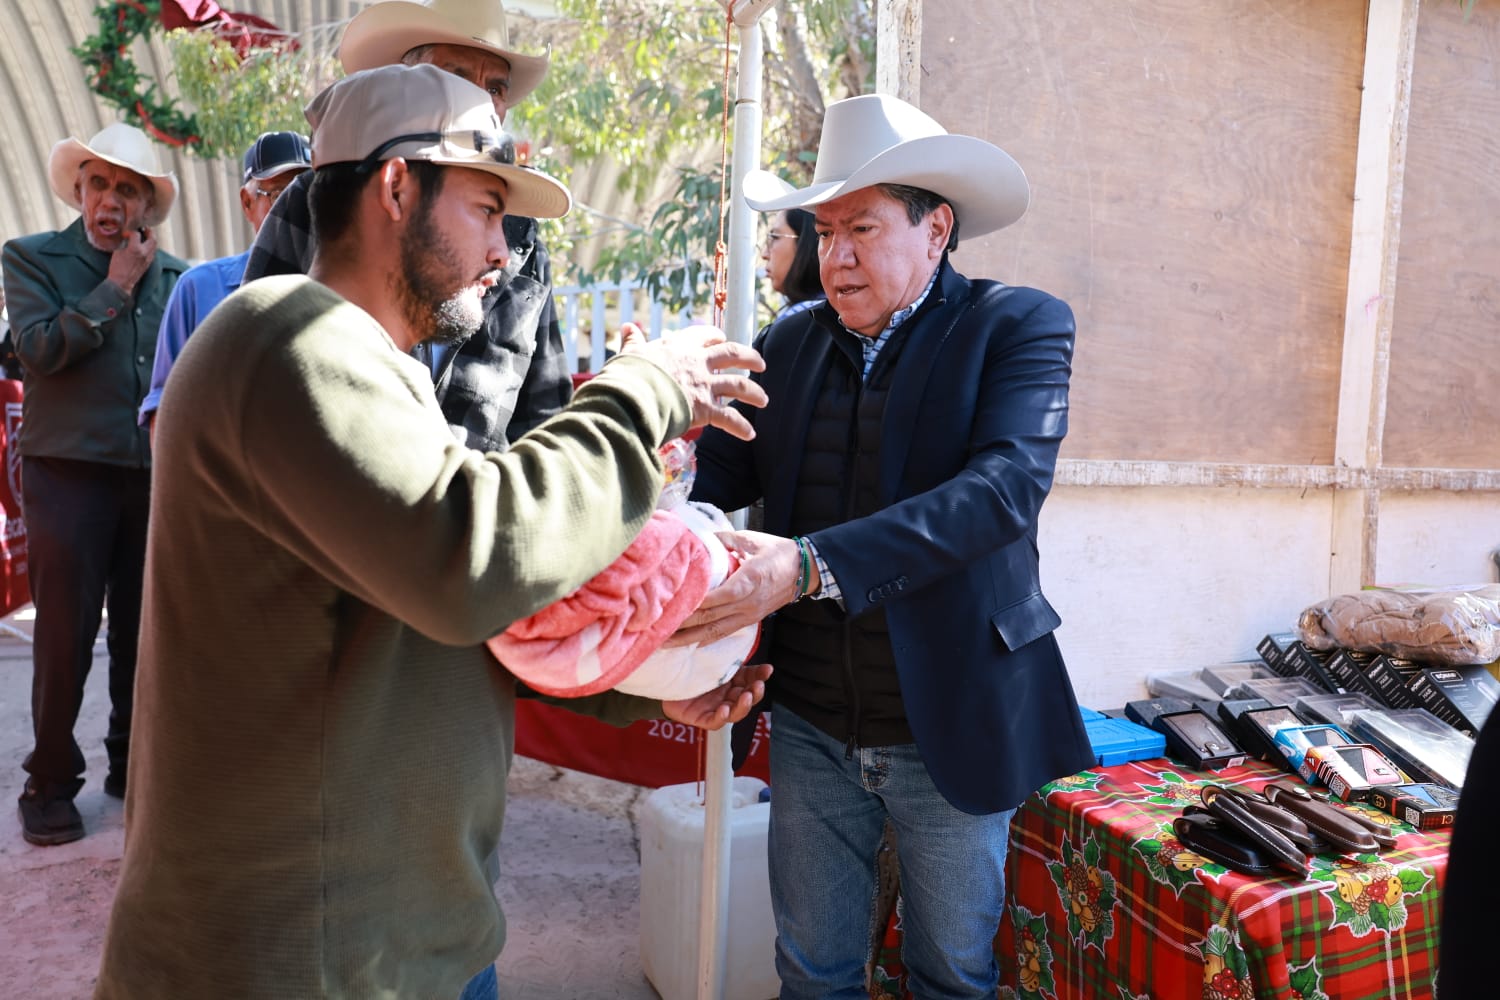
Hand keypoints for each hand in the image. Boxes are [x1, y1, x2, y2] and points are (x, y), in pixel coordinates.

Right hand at [107, 226, 156, 295]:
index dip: (130, 231)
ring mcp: (148, 258)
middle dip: (149, 231)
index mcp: (135, 249)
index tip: (126, 233)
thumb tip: (127, 237)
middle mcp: (145, 253)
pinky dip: (150, 246)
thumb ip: (125, 243)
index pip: (136, 234)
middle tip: (144, 228)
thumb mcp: (118, 252)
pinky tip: (144, 245)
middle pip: (152, 238)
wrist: (122, 282)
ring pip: (154, 245)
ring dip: (151, 238)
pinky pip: (153, 251)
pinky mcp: (149, 263)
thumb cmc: (117, 267)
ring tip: (145, 235)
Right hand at [619, 322, 766, 440]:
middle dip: (749, 358)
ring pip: (738, 386)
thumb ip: (632, 341)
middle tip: (760, 364)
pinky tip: (750, 434)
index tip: (721, 339)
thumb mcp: (630, 354)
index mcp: (679, 348)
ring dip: (754, 393)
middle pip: (732, 355)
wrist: (632, 398)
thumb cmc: (628, 376)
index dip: (715, 337)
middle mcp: (697, 364)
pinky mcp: (705, 409)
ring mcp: (704, 386)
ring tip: (763, 400)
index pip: (703, 336)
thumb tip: (626, 327)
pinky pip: (729, 418)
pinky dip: (741, 427)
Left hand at [662, 662, 771, 730]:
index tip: (768, 670)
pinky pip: (715, 721)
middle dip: (756, 693)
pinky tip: (724, 709)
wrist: (665, 681)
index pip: (751, 679)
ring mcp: (716, 709)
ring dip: (743, 705)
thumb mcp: (709, 659)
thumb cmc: (690, 670)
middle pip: (748, 698)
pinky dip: (721, 717)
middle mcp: (727, 697)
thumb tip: (739, 637)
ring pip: (736, 712)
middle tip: (758, 685)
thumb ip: (725, 654)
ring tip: (746, 697)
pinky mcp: (702, 719)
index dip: (760, 676)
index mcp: (732, 682)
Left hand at [667, 530, 804, 647]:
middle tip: (655, 630)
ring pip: (714, 632)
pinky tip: (688, 644)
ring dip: (688, 639)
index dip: (691, 606)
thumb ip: (725, 540)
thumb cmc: (778, 552)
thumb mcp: (752, 539)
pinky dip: (705, 640)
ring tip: (664, 643)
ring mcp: (749, 615)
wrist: (805, 570)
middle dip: (681, 626)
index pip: (714, 598)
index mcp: (747, 581)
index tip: (668, 608)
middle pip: (708, 619)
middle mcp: (747, 603)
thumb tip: (702, 538)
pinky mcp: (750, 620)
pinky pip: (724, 633)